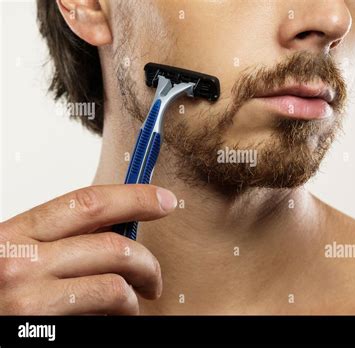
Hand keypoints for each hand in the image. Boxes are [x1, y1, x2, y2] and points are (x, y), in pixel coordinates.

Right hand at [0, 184, 176, 314]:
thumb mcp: (14, 255)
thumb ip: (57, 242)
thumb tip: (112, 231)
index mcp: (17, 234)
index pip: (88, 203)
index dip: (134, 197)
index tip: (162, 200)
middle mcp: (20, 261)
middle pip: (112, 244)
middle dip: (147, 260)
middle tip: (154, 275)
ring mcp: (29, 298)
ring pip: (114, 282)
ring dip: (135, 294)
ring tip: (134, 302)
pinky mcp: (39, 329)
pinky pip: (101, 311)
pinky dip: (120, 313)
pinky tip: (115, 317)